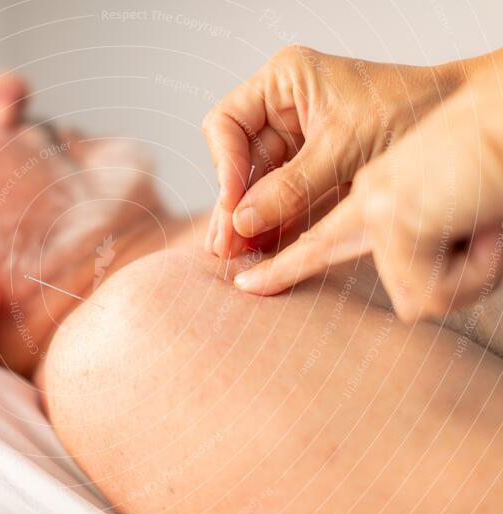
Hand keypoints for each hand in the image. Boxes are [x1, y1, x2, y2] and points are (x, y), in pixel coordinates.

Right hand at [234, 65, 502, 321]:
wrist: (463, 120)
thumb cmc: (413, 109)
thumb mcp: (347, 147)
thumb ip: (292, 186)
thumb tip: (242, 221)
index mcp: (284, 83)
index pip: (226, 126)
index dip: (225, 168)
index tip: (233, 207)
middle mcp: (283, 110)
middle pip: (237, 162)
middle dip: (232, 206)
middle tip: (225, 247)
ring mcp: (296, 142)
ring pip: (255, 186)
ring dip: (247, 222)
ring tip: (236, 256)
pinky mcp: (312, 171)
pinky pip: (280, 201)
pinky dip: (272, 226)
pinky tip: (261, 249)